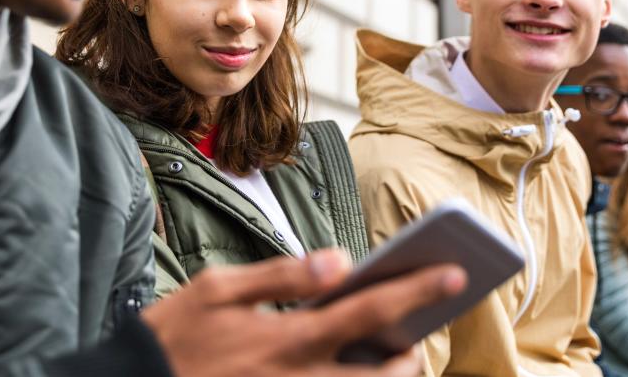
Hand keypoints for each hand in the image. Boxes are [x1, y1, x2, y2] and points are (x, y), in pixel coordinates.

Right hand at [142, 249, 467, 376]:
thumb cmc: (172, 337)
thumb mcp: (217, 289)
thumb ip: (283, 275)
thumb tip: (339, 261)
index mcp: (289, 339)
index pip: (371, 310)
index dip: (419, 290)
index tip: (455, 273)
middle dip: (414, 356)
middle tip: (414, 338)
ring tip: (390, 358)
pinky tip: (349, 368)